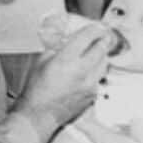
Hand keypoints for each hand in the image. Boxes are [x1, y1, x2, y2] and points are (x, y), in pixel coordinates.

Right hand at [15, 24, 109, 140]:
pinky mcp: (93, 94)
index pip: (88, 37)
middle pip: (102, 48)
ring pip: (105, 63)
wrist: (39, 115)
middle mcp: (82, 71)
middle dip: (102, 40)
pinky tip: (88, 71)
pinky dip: (96, 71)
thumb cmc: (37, 90)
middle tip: (101, 36)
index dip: (94, 29)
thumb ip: (57, 47)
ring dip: (102, 55)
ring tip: (96, 52)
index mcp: (67, 59)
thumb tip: (67, 39)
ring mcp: (90, 84)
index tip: (96, 27)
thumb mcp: (42, 61)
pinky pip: (100, 78)